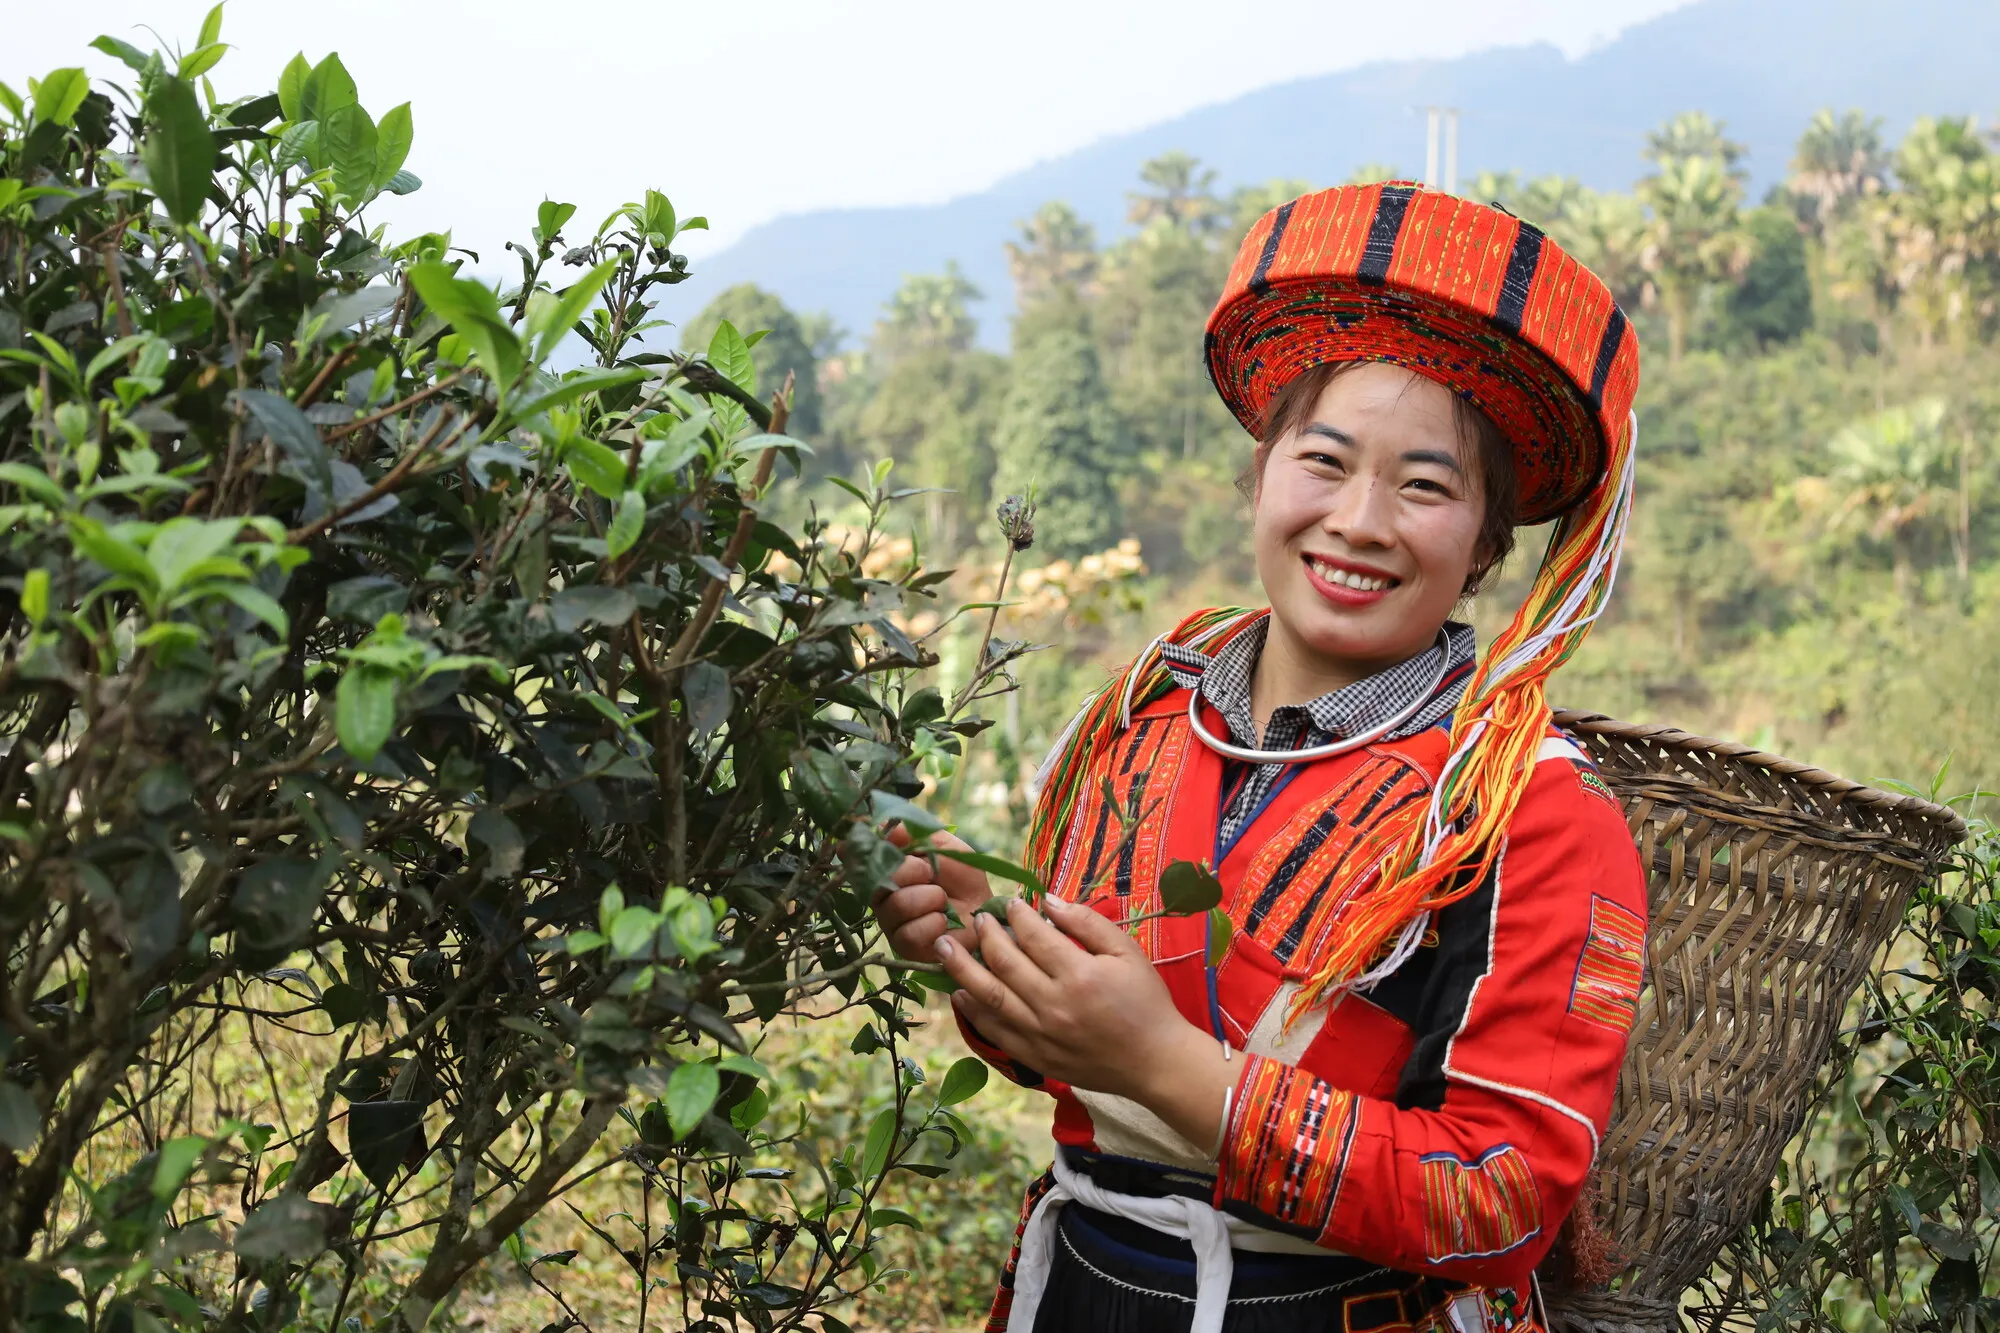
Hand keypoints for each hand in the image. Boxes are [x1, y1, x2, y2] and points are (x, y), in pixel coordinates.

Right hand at [870, 825, 989, 964]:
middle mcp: (882, 897)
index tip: (852, 845)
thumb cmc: (963, 879)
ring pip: (896, 906)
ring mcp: (890, 923)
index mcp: (887, 870)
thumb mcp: (945, 847)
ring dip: (928, 898)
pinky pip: (909, 933)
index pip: (859, 860)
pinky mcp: (904, 947)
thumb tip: (886, 826)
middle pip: (877, 882)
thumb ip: (918, 834)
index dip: (856, 853)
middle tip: (929, 872)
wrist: (984, 913)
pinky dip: (933, 923)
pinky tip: (943, 921)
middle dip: (909, 871)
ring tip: (943, 900)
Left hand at [937, 897, 1226, 1124]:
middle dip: (985, 935)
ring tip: (944, 948)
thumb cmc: (1146, 1003)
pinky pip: (994, 1032)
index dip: (1017, 916)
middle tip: (976, 918)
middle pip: (1005, 964)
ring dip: (963, 969)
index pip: (1034, 937)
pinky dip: (973, 1011)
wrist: (1155, 1062)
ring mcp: (1041, 1035)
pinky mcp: (1036, 1058)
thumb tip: (1048, 901)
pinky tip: (959, 992)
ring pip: (991, 997)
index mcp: (1079, 976)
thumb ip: (1087, 923)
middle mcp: (1054, 1006)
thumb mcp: (1127, 953)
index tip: (1011, 904)